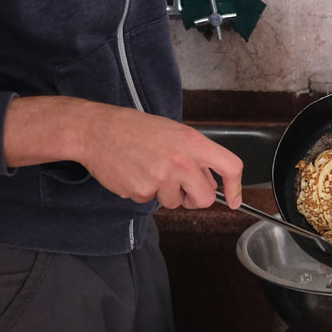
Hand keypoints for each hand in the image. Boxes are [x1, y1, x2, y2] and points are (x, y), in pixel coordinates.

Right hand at [5, 97, 244, 209]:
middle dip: (194, 199)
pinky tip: (133, 173)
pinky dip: (143, 192)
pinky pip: (150, 201)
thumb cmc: (134, 128)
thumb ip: (194, 156)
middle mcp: (181, 162)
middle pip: (203, 199)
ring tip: (148, 170)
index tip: (233, 200)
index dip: (235, 187)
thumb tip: (210, 181)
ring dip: (165, 193)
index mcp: (192, 142)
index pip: (230, 166)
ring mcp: (160, 179)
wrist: (97, 130)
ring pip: (174, 203)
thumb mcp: (172, 132)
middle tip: (180, 189)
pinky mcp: (141, 192)